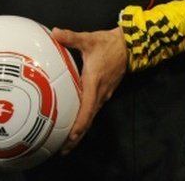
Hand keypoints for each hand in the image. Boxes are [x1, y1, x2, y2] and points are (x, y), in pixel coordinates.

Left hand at [51, 26, 125, 153]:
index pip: (87, 109)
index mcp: (94, 83)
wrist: (129, 46)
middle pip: (88, 120)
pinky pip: (92, 111)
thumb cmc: (108, 44)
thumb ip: (71, 37)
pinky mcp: (103, 93)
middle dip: (76, 136)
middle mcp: (100, 94)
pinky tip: (74, 124)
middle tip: (62, 150)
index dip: (78, 125)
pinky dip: (83, 121)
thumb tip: (55, 32)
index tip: (70, 138)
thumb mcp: (88, 39)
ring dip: (79, 131)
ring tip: (66, 143)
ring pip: (90, 117)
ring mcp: (103, 95)